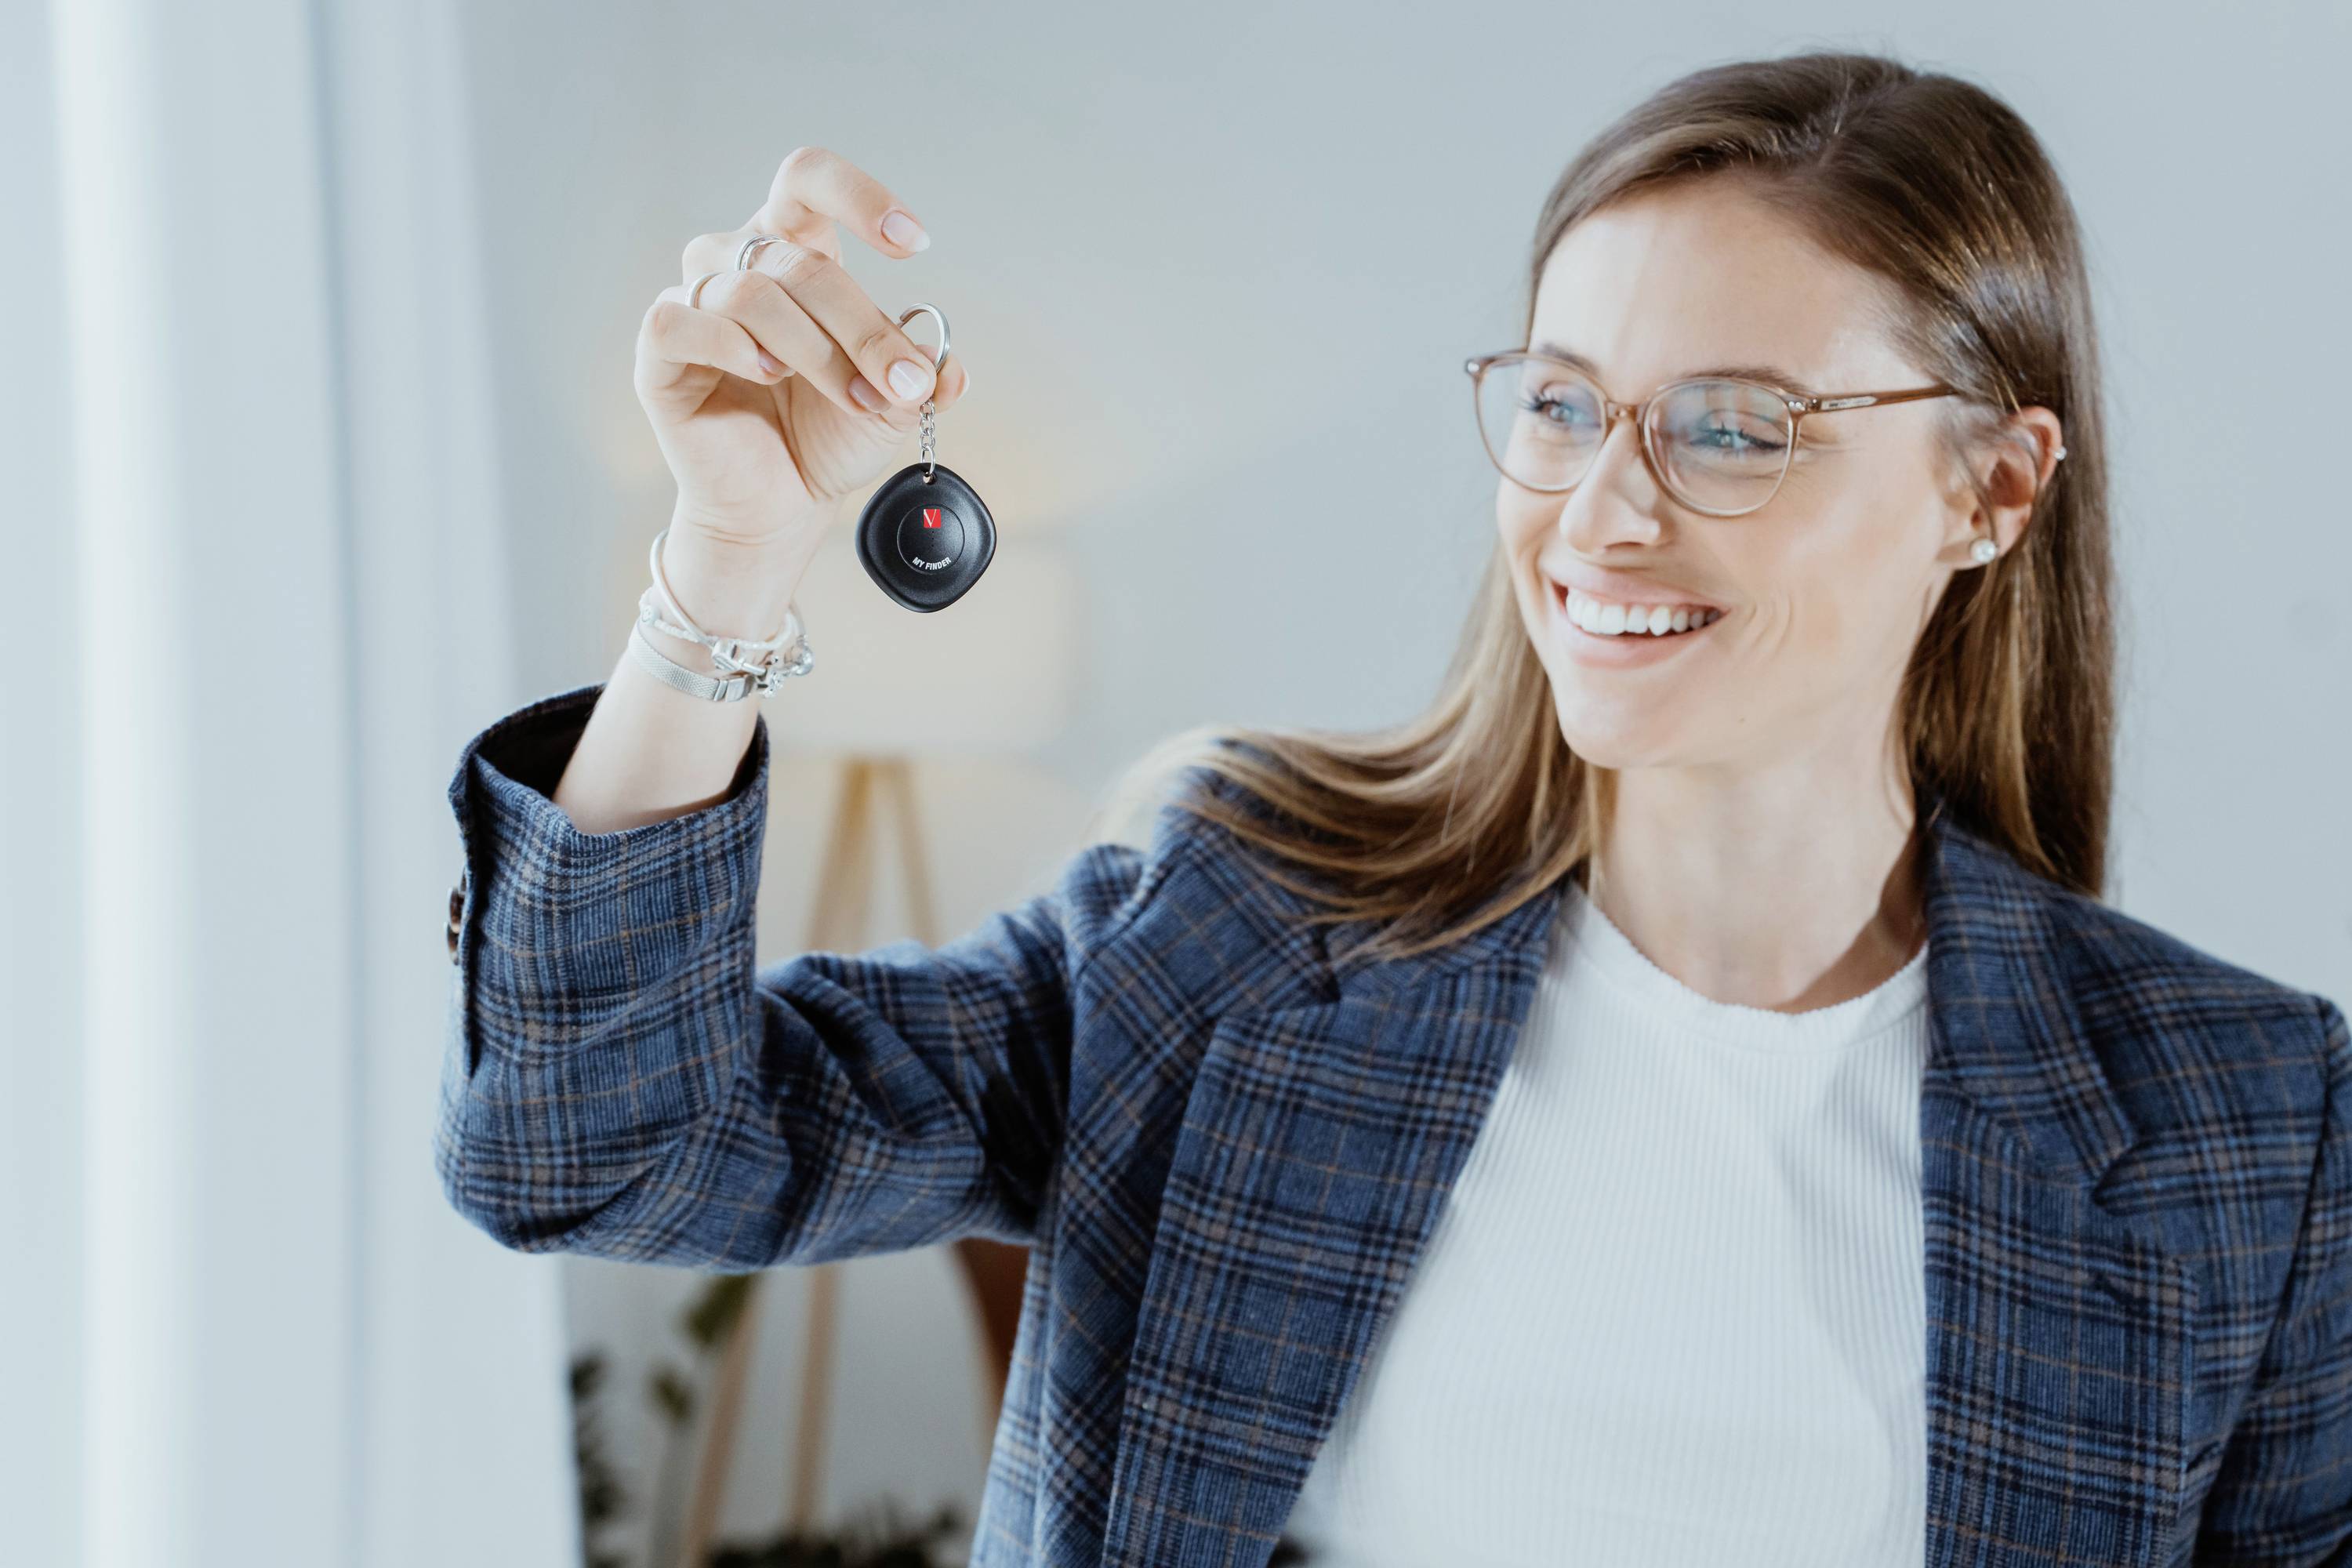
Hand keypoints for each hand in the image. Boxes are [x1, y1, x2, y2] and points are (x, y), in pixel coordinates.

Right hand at [633, 145, 972, 556]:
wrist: (782, 502)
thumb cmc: (827, 435)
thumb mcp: (892, 402)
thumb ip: (921, 375)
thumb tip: (949, 370)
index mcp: (793, 253)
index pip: (807, 180)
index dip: (858, 196)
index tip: (913, 243)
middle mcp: (736, 264)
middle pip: (798, 260)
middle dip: (862, 327)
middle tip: (900, 383)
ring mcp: (694, 304)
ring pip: (752, 292)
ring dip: (815, 350)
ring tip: (851, 397)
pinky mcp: (659, 352)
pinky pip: (680, 321)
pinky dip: (732, 345)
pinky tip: (767, 374)